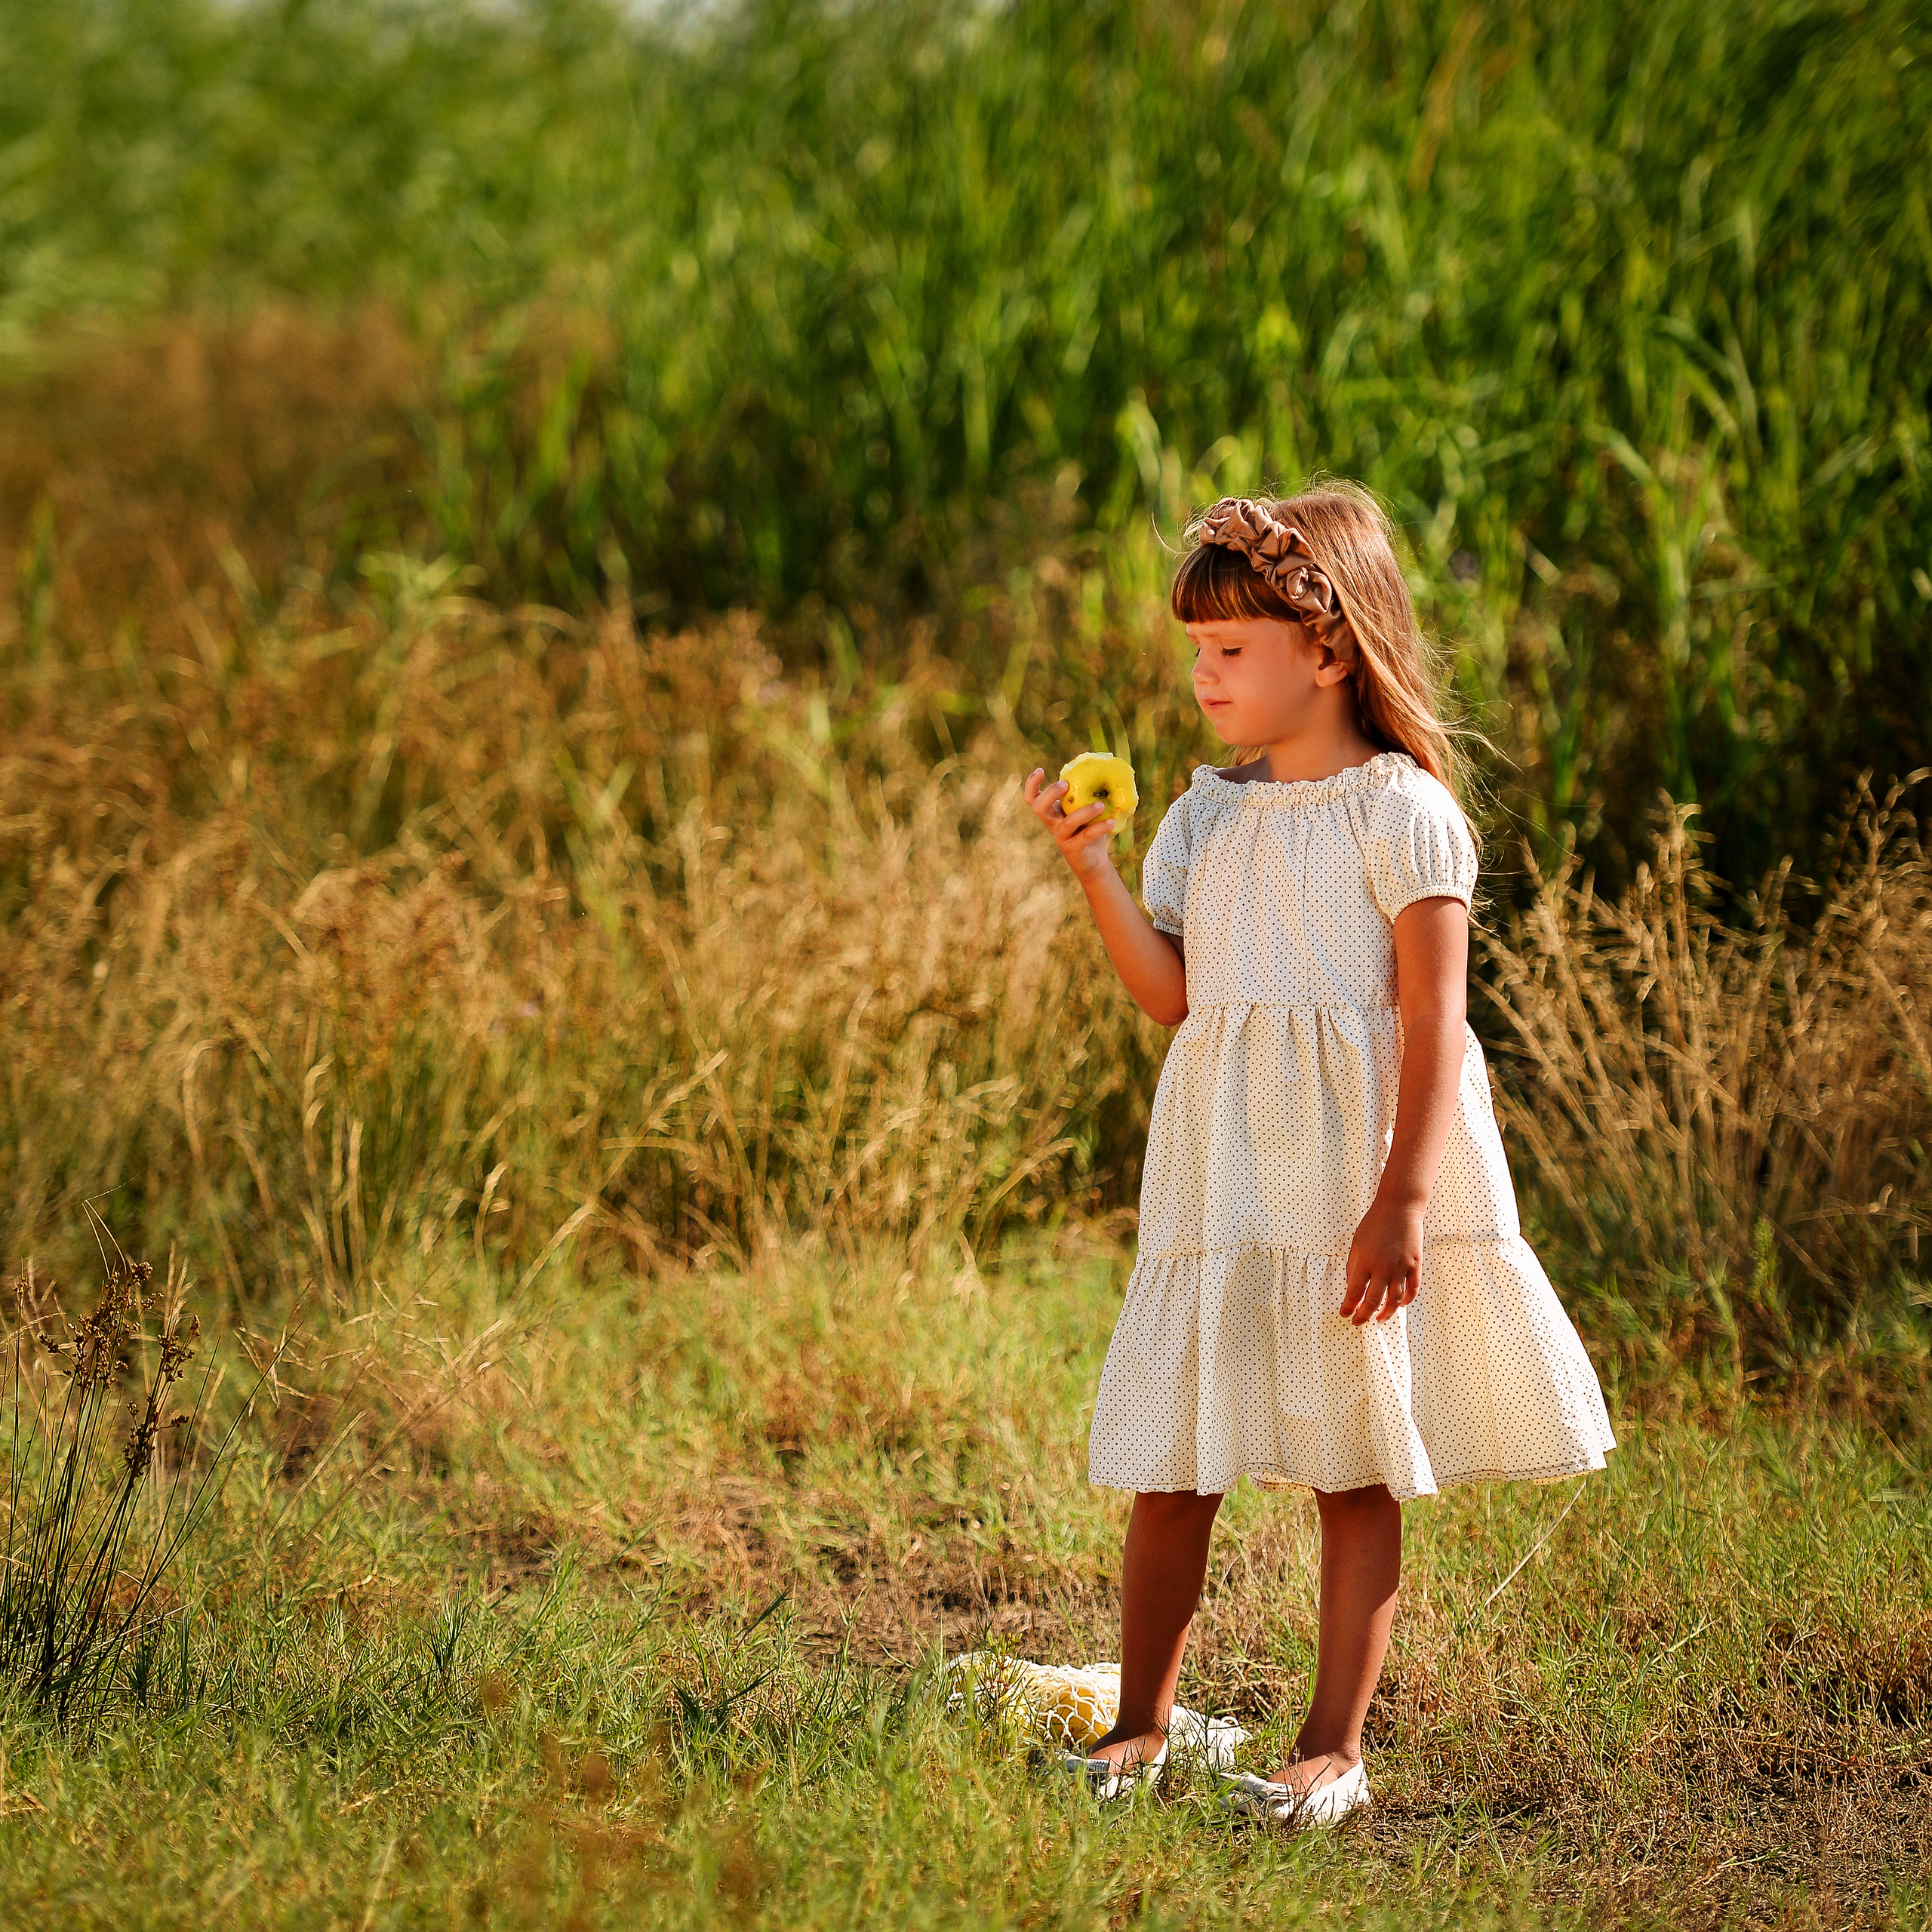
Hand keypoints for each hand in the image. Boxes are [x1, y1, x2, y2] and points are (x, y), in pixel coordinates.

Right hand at [1024, 768, 1117, 882]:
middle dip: (1050, 794)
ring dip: (1084, 812)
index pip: (1032, 798)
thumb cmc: (1090, 831)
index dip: (1031, 784)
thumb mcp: (1085, 811)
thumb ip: (1085, 796)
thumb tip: (1101, 771)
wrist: (1094, 862)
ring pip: (1067, 823)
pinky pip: (1085, 836)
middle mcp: (1053, 824)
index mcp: (1053, 813)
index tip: (1041, 770)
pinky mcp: (1073, 849)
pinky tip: (1111, 822)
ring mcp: (1061, 838)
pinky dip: (1099, 827)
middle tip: (1066, 784)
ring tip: (1101, 805)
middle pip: (1039, 808)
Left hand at [1339, 1195, 1423, 1325]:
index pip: (1354, 1292)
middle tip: (1359, 1322)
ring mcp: (1401, 1267)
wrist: (1399, 1208)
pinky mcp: (1415, 1265)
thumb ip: (1353, 1266)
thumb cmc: (1375, 1223)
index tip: (1345, 1314)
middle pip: (1373, 1301)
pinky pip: (1413, 1289)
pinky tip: (1401, 1304)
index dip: (1349, 1307)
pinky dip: (1407, 1300)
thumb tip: (1352, 1286)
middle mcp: (1383, 1268)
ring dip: (1387, 1313)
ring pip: (1395, 1300)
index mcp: (1365, 1261)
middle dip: (1364, 1316)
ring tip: (1380, 1319)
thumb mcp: (1357, 1243)